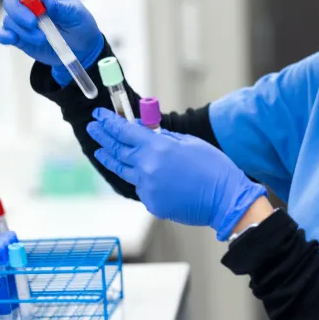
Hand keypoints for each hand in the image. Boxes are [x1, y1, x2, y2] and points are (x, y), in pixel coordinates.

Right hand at [0, 0, 103, 80]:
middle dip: (19, 11)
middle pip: (12, 0)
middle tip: (33, 23)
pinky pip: (4, 34)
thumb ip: (62, 8)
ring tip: (42, 38)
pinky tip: (12, 39)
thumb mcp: (77, 15)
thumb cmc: (79, 25)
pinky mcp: (19, 36)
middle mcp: (30, 2)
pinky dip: (5, 36)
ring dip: (23, 30)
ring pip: (9, 19)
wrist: (81, 50)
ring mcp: (23, 20)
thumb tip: (48, 1)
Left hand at [87, 109, 268, 240]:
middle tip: (93, 128)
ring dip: (111, 159)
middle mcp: (147, 167)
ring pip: (124, 171)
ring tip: (100, 151)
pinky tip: (147, 175)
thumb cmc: (214, 168)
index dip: (110, 122)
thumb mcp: (190, 143)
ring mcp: (148, 187)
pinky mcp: (152, 203)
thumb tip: (149, 134)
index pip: (125, 131)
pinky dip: (142, 179)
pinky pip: (142, 187)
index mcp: (158, 147)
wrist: (225, 199)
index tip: (100, 116)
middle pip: (118, 150)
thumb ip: (165, 138)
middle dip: (104, 137)